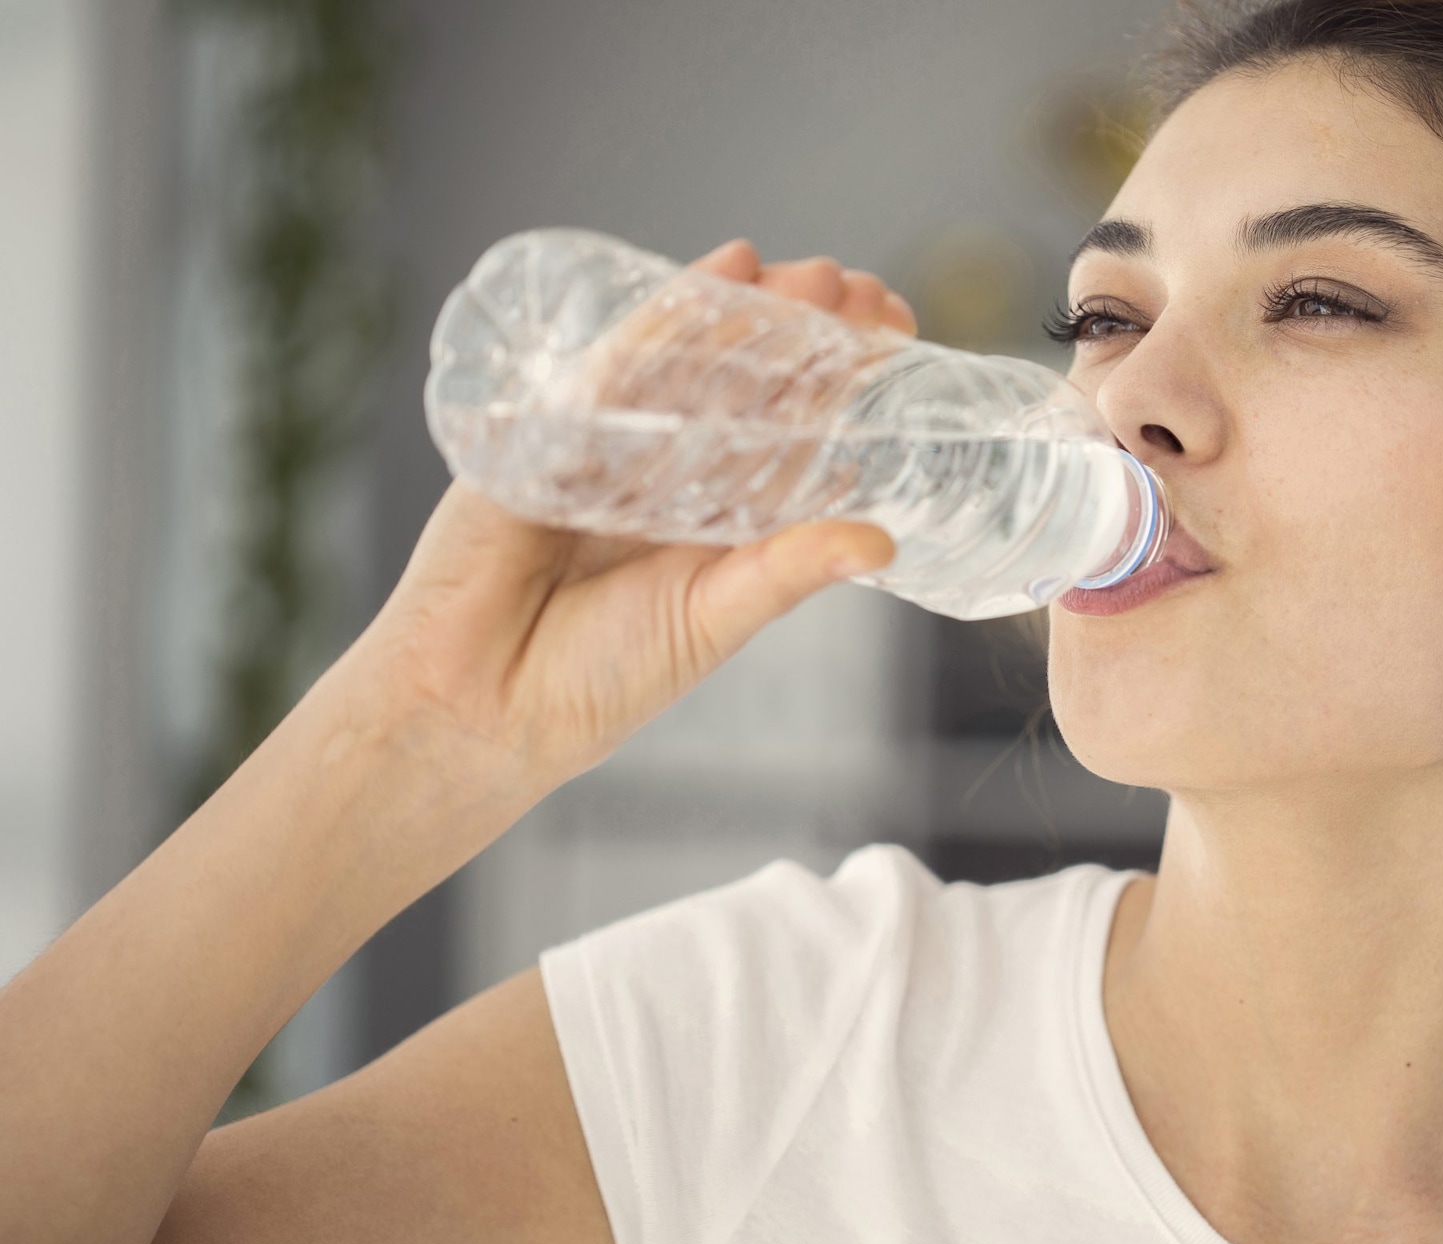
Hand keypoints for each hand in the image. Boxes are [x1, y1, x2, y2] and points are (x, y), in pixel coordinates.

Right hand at [344, 239, 916, 792]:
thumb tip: (883, 541)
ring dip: (754, 315)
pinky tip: (723, 274)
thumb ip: (788, 571)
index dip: (841, 385)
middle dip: (807, 335)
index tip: (895, 339)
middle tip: (862, 292)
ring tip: (814, 278)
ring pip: (694, 365)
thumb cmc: (598, 679)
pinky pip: (618, 362)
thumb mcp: (714, 619)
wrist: (480, 703)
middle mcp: (671, 475)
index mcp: (718, 519)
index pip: (793, 433)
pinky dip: (671, 317)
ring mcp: (610, 446)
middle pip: (750, 386)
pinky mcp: (549, 430)